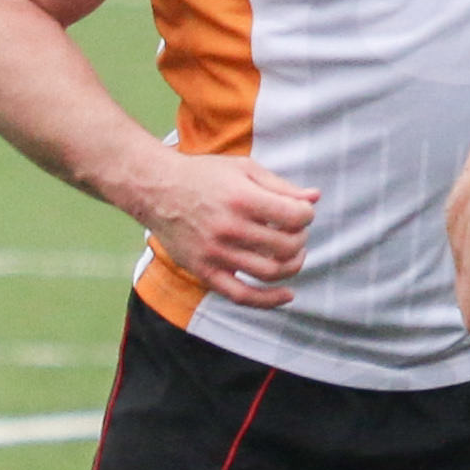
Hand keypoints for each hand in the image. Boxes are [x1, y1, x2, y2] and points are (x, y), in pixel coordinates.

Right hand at [126, 151, 318, 309]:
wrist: (154, 188)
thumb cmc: (203, 175)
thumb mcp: (243, 169)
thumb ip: (281, 185)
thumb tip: (315, 197)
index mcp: (242, 198)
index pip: (296, 217)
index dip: (306, 215)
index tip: (301, 212)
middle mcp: (230, 228)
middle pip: (287, 247)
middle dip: (301, 240)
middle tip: (295, 232)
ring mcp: (216, 253)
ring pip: (270, 272)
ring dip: (292, 266)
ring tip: (292, 255)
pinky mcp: (204, 271)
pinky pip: (242, 296)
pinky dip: (269, 301)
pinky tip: (287, 295)